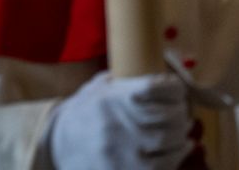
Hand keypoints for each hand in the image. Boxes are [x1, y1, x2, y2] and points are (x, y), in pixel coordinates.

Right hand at [47, 72, 192, 169]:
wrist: (56, 145)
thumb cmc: (84, 113)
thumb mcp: (99, 87)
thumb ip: (127, 81)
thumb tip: (162, 78)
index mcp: (114, 97)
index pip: (156, 88)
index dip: (174, 88)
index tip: (177, 89)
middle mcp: (119, 123)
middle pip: (168, 117)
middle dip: (181, 114)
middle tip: (182, 112)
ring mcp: (122, 152)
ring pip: (168, 142)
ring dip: (181, 136)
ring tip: (182, 132)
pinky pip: (159, 167)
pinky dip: (175, 157)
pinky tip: (179, 149)